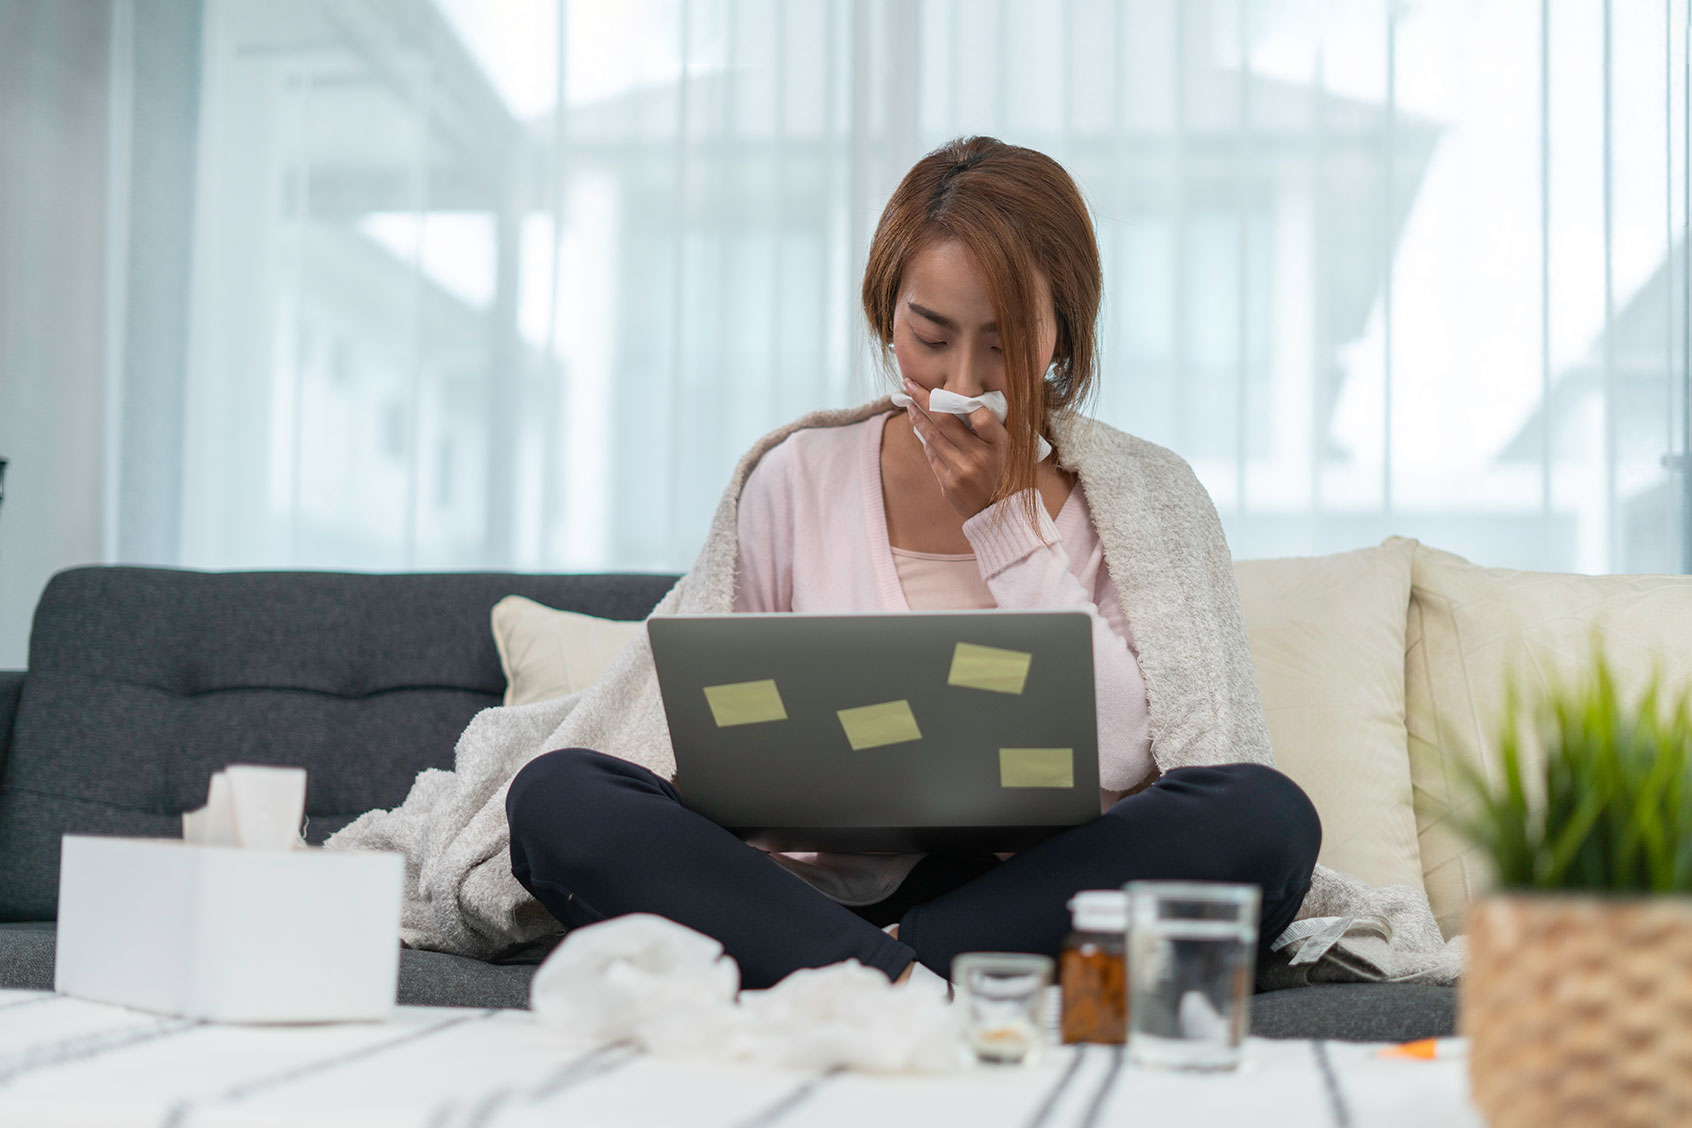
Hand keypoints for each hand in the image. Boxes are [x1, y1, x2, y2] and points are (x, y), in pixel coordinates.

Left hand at [902, 378, 1006, 517]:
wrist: (1004, 512)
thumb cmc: (1007, 473)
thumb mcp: (1010, 448)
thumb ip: (992, 427)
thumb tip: (967, 404)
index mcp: (999, 445)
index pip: (981, 415)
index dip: (965, 402)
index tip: (945, 390)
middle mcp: (979, 457)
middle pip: (945, 421)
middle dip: (924, 399)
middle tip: (910, 384)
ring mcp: (961, 471)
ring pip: (932, 438)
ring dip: (918, 419)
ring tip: (909, 406)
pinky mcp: (949, 484)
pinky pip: (932, 457)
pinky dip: (927, 442)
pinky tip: (922, 431)